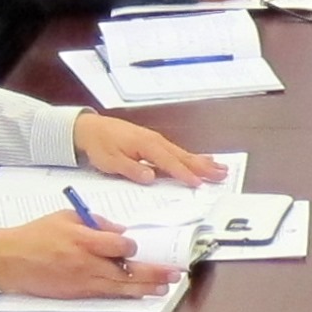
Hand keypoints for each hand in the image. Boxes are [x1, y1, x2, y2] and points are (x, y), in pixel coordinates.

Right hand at [0, 211, 174, 298]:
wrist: (9, 261)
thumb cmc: (35, 235)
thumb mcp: (64, 217)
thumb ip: (95, 223)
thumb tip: (120, 231)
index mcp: (83, 239)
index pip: (119, 246)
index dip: (131, 247)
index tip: (134, 246)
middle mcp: (86, 263)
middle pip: (127, 270)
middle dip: (153, 272)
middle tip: (174, 272)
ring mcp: (83, 281)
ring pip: (122, 287)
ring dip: (146, 287)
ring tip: (165, 286)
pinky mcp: (79, 293)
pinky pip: (108, 294)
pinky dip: (126, 294)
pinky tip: (141, 293)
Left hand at [73, 112, 224, 185]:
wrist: (90, 128)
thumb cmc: (100, 145)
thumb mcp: (110, 161)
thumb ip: (131, 170)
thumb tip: (150, 177)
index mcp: (146, 145)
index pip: (169, 163)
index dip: (184, 174)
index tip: (199, 183)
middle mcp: (155, 141)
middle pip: (183, 156)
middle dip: (203, 166)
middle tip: (221, 174)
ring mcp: (156, 141)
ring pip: (183, 153)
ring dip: (202, 161)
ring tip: (220, 168)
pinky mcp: (154, 143)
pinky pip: (177, 151)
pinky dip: (191, 156)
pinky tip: (201, 159)